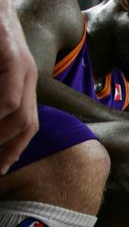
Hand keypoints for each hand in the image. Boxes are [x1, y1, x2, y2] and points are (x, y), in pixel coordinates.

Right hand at [0, 1, 38, 174]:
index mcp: (23, 82)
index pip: (26, 126)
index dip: (13, 150)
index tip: (0, 169)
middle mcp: (28, 77)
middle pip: (26, 126)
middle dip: (7, 151)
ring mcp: (22, 67)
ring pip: (18, 115)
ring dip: (0, 137)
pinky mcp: (13, 57)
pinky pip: (8, 97)